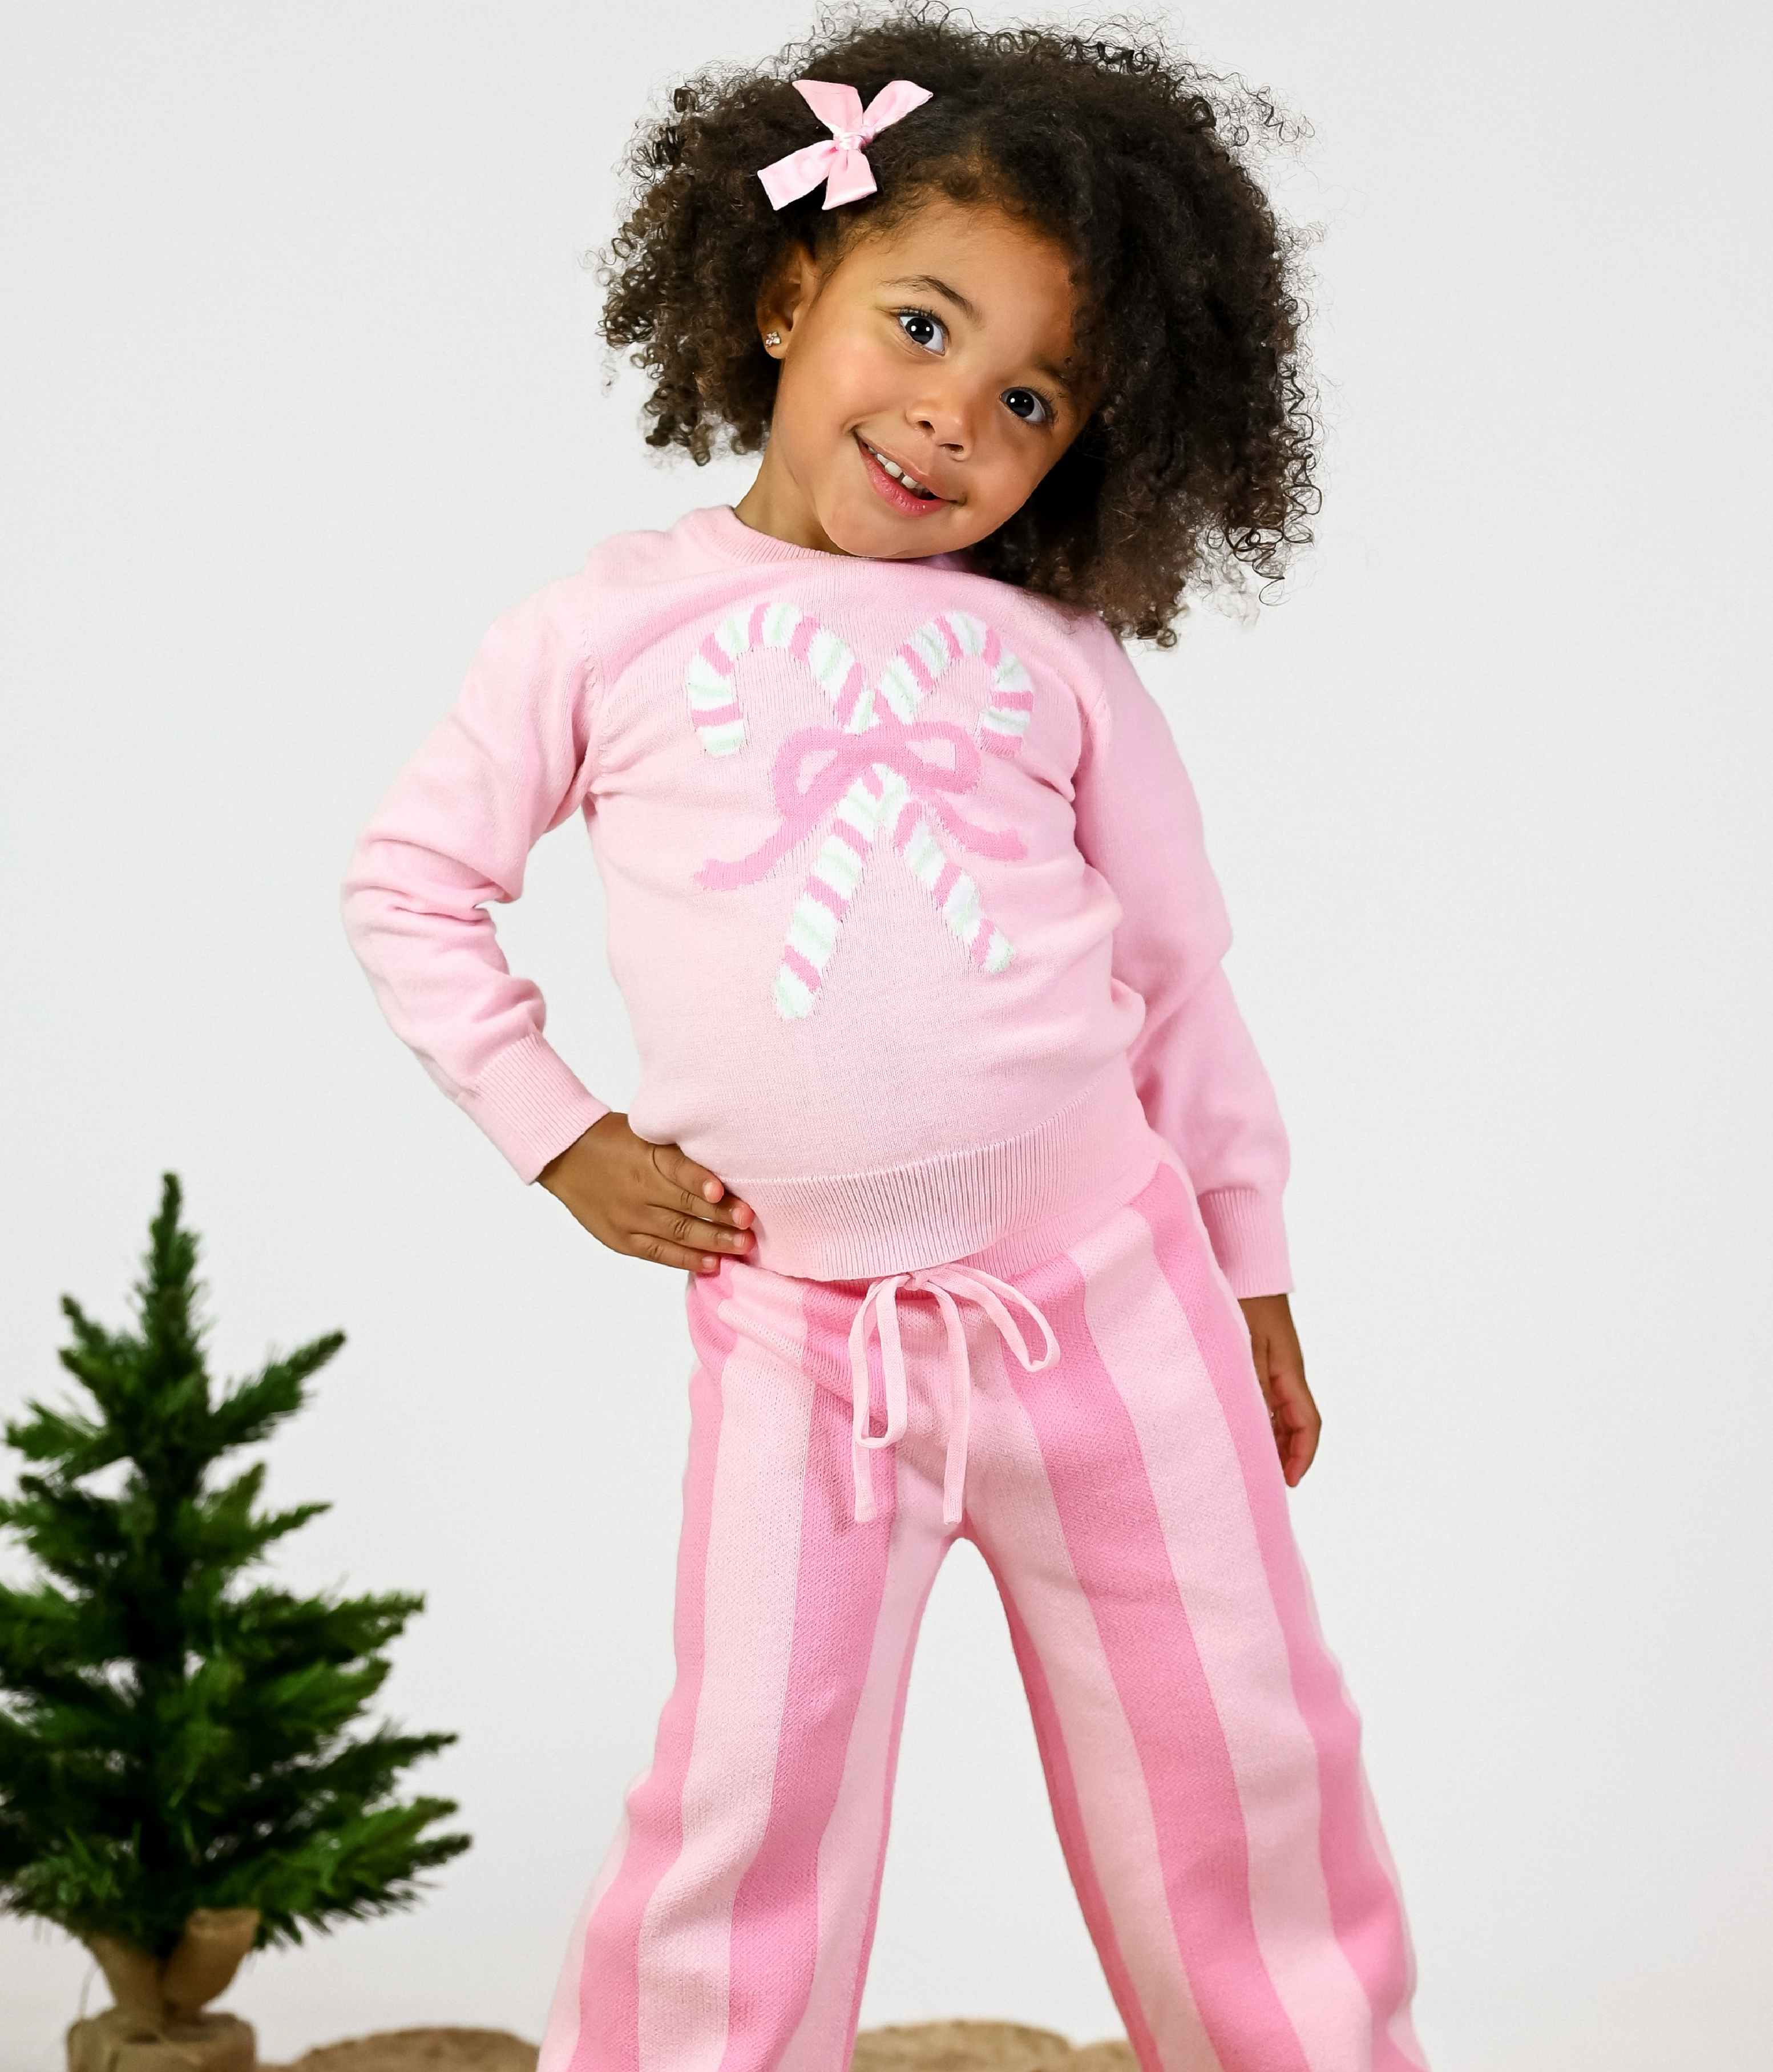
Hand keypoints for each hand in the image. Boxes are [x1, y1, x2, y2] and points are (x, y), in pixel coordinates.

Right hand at [538, 1113, 754, 1273]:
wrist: (566, 1157)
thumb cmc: (615, 1141)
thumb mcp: (647, 1135)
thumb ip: (679, 1154)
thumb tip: (724, 1173)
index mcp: (645, 1157)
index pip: (677, 1169)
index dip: (701, 1181)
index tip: (722, 1192)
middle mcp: (638, 1189)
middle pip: (685, 1206)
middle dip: (722, 1218)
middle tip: (750, 1225)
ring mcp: (629, 1217)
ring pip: (677, 1233)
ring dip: (713, 1241)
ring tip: (742, 1246)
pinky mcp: (621, 1239)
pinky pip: (658, 1252)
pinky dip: (686, 1259)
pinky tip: (711, 1262)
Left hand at [1238, 1292, 1318, 1485]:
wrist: (1244, 1266)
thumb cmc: (1244, 1300)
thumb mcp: (1246, 1346)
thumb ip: (1253, 1386)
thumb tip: (1259, 1427)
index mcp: (1290, 1373)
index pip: (1307, 1424)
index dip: (1301, 1455)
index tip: (1288, 1481)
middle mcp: (1286, 1373)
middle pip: (1295, 1424)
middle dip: (1286, 1454)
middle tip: (1265, 1481)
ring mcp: (1274, 1366)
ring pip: (1279, 1412)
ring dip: (1271, 1437)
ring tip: (1251, 1461)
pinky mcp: (1259, 1358)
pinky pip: (1264, 1396)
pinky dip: (1257, 1416)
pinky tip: (1238, 1425)